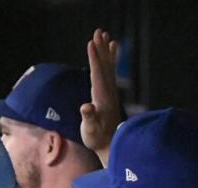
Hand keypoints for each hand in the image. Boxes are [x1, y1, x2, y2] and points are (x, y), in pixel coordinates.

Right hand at [80, 29, 119, 165]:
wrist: (111, 144)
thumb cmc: (97, 138)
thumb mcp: (90, 130)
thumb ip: (89, 117)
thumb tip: (86, 106)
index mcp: (102, 97)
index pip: (97, 74)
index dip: (94, 59)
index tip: (91, 43)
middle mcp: (108, 92)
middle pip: (105, 66)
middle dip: (101, 49)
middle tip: (99, 32)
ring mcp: (109, 92)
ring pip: (108, 67)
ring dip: (106, 51)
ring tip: (105, 35)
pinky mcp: (108, 94)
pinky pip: (109, 72)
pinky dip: (110, 60)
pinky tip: (111, 51)